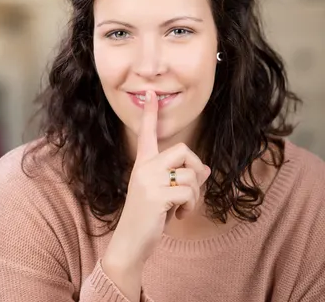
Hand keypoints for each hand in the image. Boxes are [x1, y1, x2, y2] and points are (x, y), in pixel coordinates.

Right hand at [102, 90, 209, 297]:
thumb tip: (206, 170)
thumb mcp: (164, 193)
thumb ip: (180, 178)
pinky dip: (190, 206)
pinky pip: (188, 192)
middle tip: (191, 188)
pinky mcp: (157, 196)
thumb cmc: (149, 217)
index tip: (151, 94)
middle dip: (195, 168)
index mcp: (143, 164)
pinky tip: (179, 216)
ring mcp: (149, 180)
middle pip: (184, 150)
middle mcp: (144, 167)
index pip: (146, 133)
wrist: (130, 243)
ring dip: (194, 194)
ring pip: (190, 173)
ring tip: (182, 207)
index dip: (150, 113)